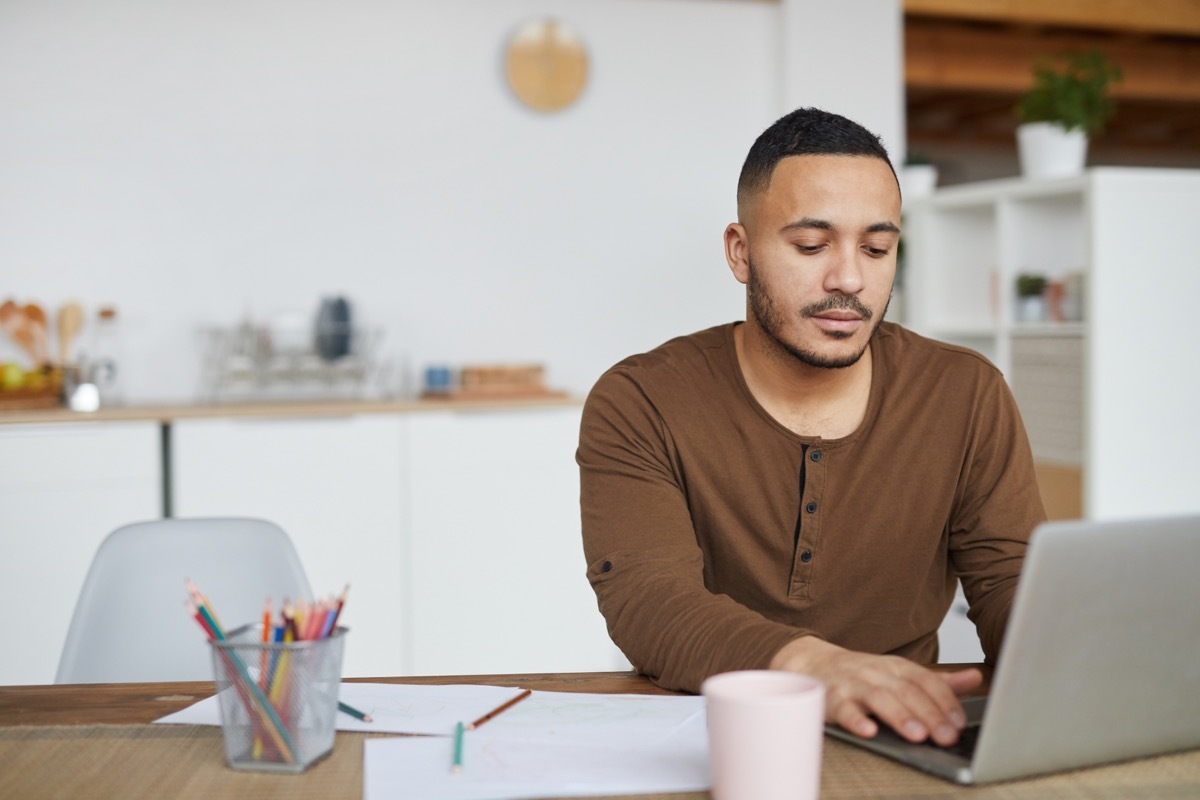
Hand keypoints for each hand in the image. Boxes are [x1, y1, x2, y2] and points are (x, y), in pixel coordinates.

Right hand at [769, 636, 981, 746]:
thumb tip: (974, 677)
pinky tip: (868, 731)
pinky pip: (843, 708)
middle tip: (946, 736)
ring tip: (916, 735)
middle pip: (906, 691)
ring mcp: (853, 685)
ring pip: (878, 698)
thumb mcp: (900, 674)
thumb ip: (937, 682)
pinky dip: (856, 720)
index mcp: (896, 667)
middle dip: (928, 714)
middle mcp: (876, 673)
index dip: (944, 701)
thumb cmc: (862, 675)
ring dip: (898, 716)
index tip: (959, 723)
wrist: (812, 663)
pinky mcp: (831, 698)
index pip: (925, 680)